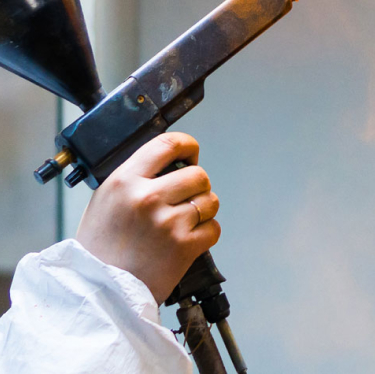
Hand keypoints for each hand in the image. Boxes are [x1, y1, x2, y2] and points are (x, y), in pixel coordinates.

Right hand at [76, 132, 220, 303]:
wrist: (99, 293)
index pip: (168, 144)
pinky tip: (187, 239)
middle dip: (197, 185)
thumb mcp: (106, 199)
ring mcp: (168, 222)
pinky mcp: (183, 247)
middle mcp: (148, 198)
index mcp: (126, 181)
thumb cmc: (100, 248)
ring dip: (203, 209)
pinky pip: (213, 228)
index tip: (191, 152)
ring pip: (209, 200)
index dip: (187, 145)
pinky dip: (205, 233)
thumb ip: (136, 177)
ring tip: (184, 221)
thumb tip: (168, 162)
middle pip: (197, 174)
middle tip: (185, 198)